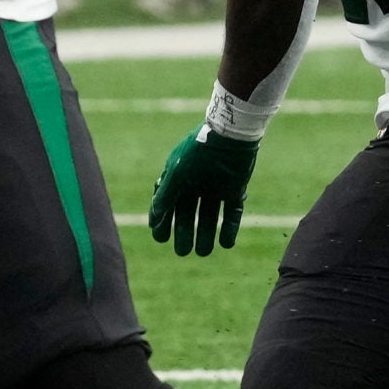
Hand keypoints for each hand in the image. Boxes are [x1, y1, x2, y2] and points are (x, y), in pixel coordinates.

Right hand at [147, 125, 258, 255]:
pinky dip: (229, 228)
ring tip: (203, 253)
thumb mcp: (177, 174)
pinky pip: (232, 212)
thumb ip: (164, 196)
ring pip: (209, 216)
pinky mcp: (235, 189)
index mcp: (179, 177)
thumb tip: (153, 218)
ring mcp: (216, 187)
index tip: (160, 239)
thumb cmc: (198, 152)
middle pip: (188, 214)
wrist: (230, 135)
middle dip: (184, 233)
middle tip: (182, 252)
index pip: (167, 204)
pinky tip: (226, 243)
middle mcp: (196, 184)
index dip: (163, 222)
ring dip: (205, 234)